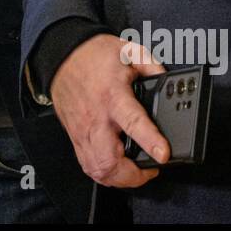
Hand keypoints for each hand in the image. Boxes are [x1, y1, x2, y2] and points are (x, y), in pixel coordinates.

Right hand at [51, 34, 169, 186]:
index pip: (132, 122)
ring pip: (96, 169)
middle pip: (108, 160)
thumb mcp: (129, 51)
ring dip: (118, 178)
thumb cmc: (93, 55)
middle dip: (132, 175)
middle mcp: (96, 118)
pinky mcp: (75, 136)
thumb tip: (168, 79)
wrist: (61, 56)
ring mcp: (83, 131)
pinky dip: (104, 173)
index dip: (150, 141)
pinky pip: (87, 165)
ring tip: (135, 172)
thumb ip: (152, 67)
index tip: (163, 155)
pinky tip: (115, 168)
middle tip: (150, 169)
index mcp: (113, 95)